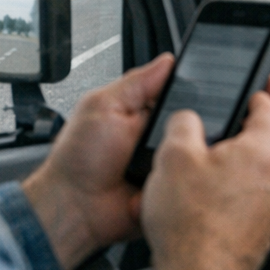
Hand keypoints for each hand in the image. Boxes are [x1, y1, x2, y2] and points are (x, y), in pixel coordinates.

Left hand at [21, 53, 173, 269]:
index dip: (188, 94)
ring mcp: (165, 165)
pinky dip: (186, 181)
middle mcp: (156, 138)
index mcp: (142, 113)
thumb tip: (166, 62)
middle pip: (192, 124)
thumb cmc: (78, 158)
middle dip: (188, 127)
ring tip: (162, 159)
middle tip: (165, 134)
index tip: (194, 96)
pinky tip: (171, 179)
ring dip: (187, 154)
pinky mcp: (170, 190)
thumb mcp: (103, 106)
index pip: (178, 96)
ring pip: (196, 153)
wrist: (73, 207)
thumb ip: (136, 82)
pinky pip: (191, 182)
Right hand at [142, 90, 269, 269]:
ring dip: (230, 177)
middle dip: (234, 143)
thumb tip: (188, 118)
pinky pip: (246, 210)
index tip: (249, 96)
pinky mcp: (260, 238)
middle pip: (261, 148)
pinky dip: (228, 206)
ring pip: (253, 181)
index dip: (258, 98)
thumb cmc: (189, 225)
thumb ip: (184, 123)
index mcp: (261, 154)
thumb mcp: (173, 156)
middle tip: (204, 145)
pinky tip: (200, 214)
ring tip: (195, 185)